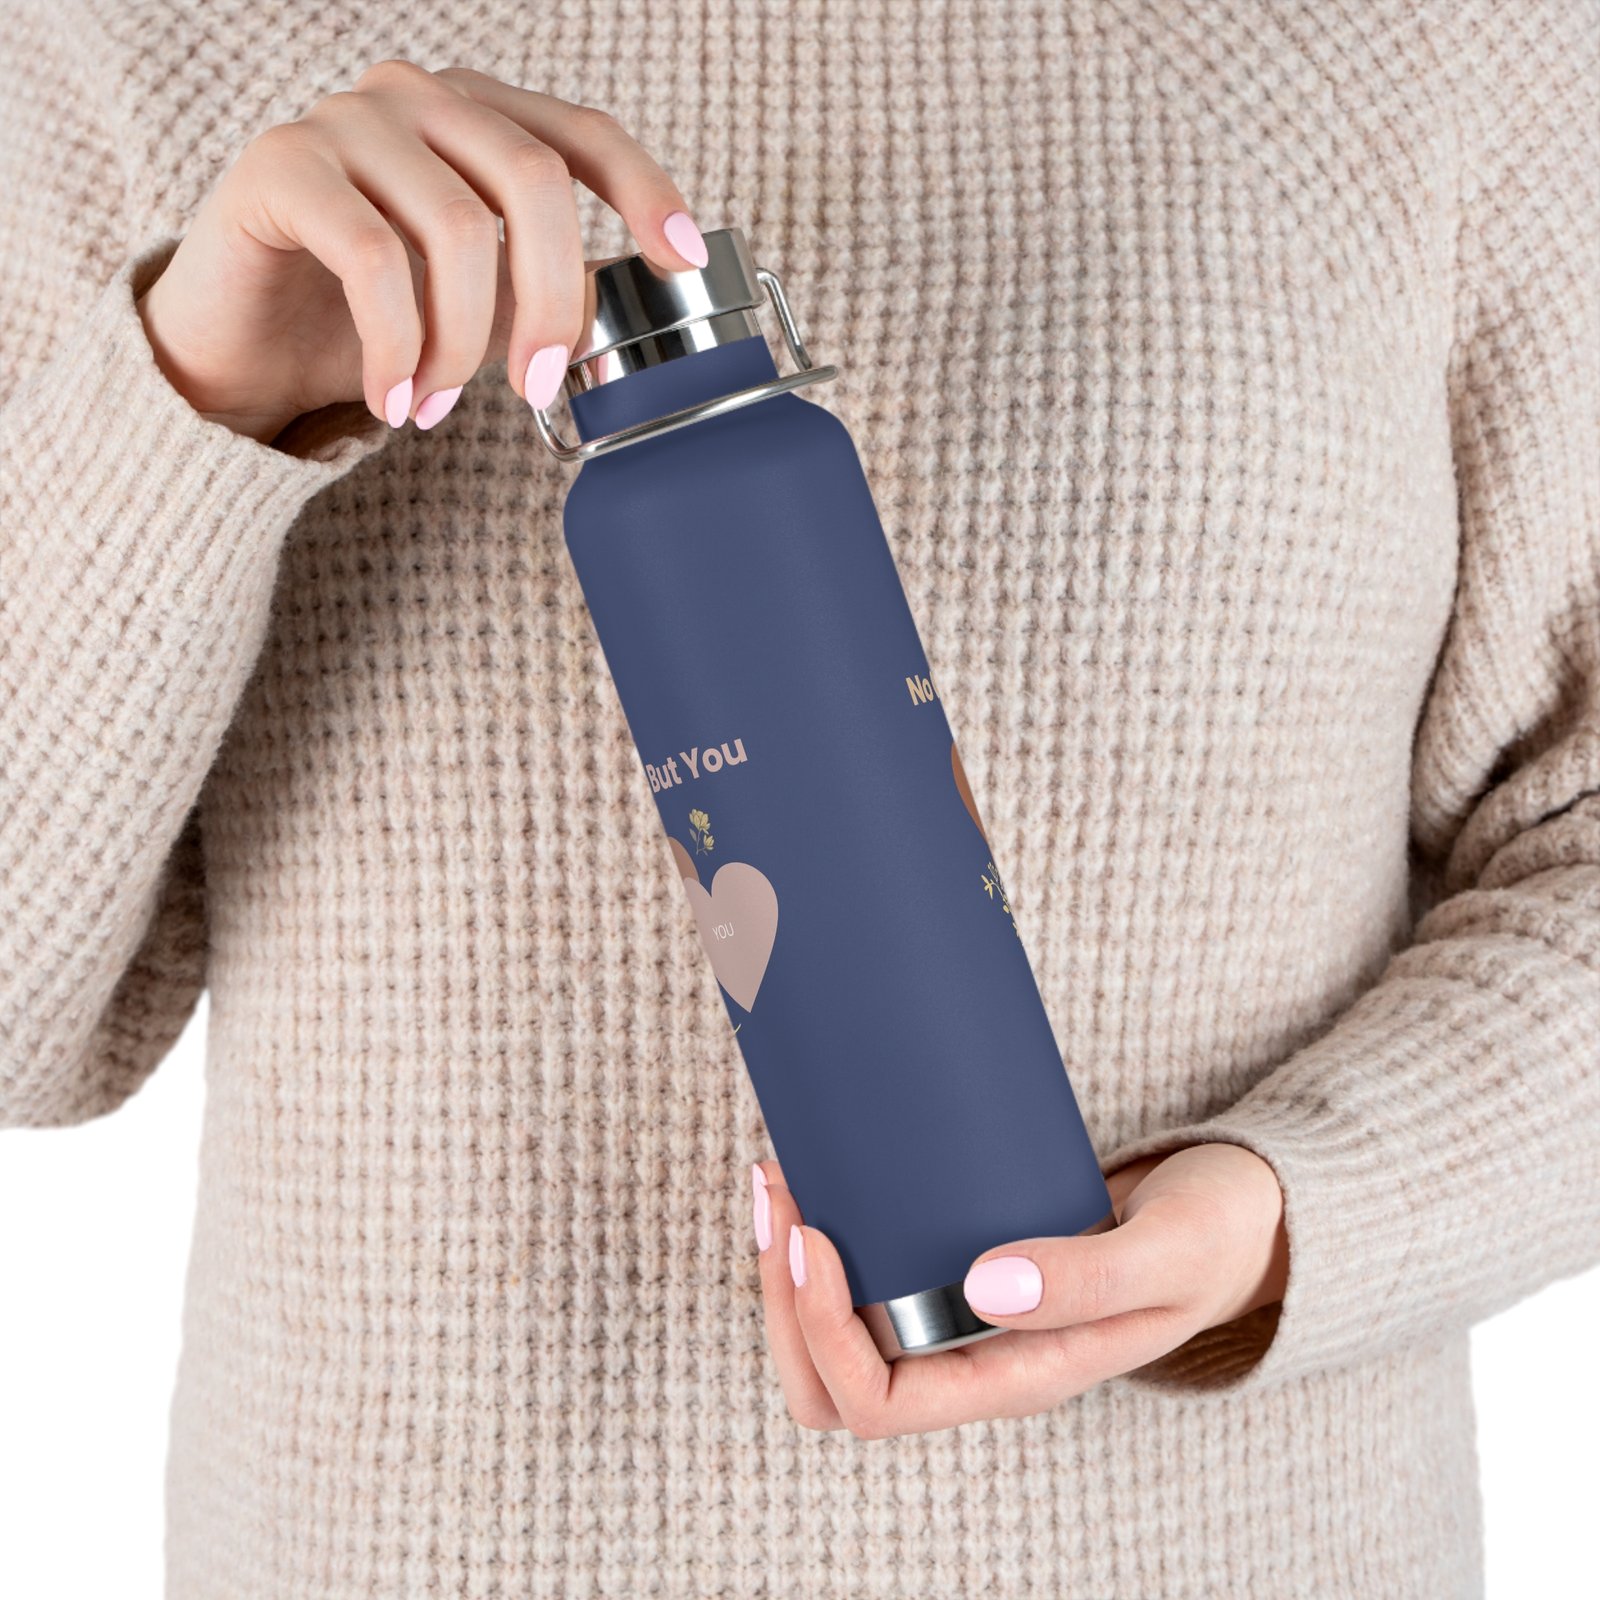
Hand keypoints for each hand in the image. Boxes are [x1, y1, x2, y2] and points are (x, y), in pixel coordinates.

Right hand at [136, 60, 706, 441]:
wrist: (239, 348)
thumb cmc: (365, 321)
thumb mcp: (477, 307)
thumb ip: (541, 288)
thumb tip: (626, 307)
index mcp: (476, 118)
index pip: (581, 134)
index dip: (644, 190)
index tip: (682, 260)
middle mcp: (417, 97)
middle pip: (533, 180)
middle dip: (550, 301)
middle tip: (538, 387)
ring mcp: (346, 119)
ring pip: (457, 228)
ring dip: (459, 344)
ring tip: (437, 409)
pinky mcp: (281, 164)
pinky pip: (374, 259)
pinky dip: (399, 346)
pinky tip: (394, 400)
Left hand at [750, 1142, 1288, 1437]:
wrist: (1236, 1213)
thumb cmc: (1214, 1239)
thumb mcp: (1171, 1253)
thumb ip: (1091, 1278)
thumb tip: (982, 1288)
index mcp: (1018, 1377)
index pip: (881, 1402)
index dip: (823, 1332)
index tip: (817, 1235)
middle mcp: (977, 1358)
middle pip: (834, 1382)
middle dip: (782, 1300)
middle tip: (780, 1194)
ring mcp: (964, 1315)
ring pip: (835, 1332)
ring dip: (788, 1268)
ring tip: (780, 1175)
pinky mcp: (960, 1265)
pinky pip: (869, 1276)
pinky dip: (828, 1231)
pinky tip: (820, 1169)